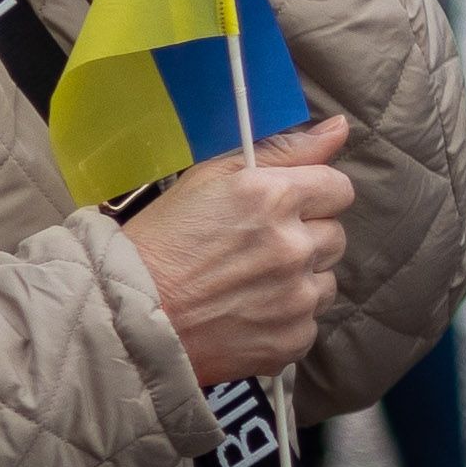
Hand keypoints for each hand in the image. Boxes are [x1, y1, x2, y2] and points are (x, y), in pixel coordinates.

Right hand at [120, 117, 354, 383]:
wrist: (126, 319)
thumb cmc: (160, 241)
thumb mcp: (209, 178)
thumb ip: (283, 151)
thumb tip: (339, 128)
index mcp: (274, 197)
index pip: (339, 188)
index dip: (314, 197)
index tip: (286, 210)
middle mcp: (294, 245)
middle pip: (335, 235)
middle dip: (305, 239)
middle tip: (256, 251)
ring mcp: (296, 297)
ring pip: (327, 281)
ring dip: (299, 281)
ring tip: (248, 286)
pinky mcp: (293, 338)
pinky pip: (308, 323)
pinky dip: (285, 320)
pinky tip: (246, 316)